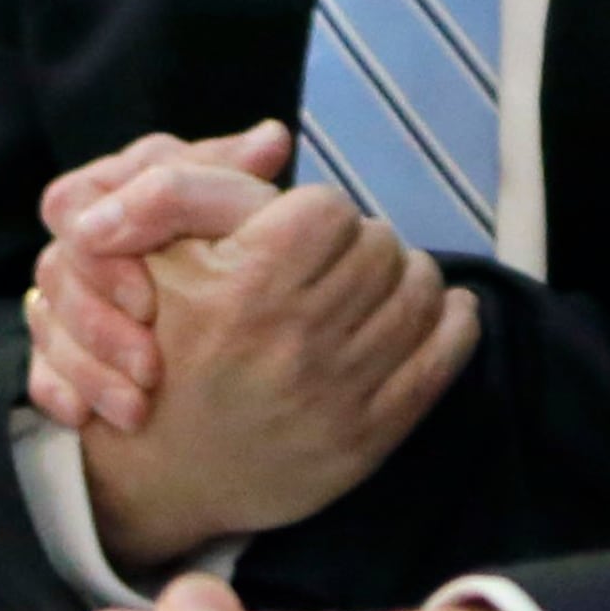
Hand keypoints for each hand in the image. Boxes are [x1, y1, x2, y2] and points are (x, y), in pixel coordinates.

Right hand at [28, 121, 297, 429]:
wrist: (233, 334)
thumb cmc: (234, 247)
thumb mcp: (237, 209)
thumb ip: (237, 177)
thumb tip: (271, 139)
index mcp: (111, 190)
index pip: (71, 204)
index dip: (104, 254)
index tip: (150, 300)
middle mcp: (80, 240)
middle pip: (56, 271)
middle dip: (99, 325)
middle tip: (151, 367)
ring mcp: (63, 295)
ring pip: (46, 325)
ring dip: (90, 369)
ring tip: (138, 407)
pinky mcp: (56, 347)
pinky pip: (37, 370)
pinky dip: (61, 395)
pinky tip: (89, 421)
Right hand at [78, 185, 480, 566]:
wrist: (162, 473)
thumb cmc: (161, 346)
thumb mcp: (156, 256)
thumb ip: (201, 185)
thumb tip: (275, 137)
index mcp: (245, 289)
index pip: (330, 209)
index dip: (317, 212)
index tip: (300, 233)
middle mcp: (294, 342)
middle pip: (381, 247)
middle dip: (363, 243)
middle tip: (339, 261)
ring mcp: (335, 395)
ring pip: (419, 294)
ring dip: (406, 277)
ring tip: (376, 285)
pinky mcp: (366, 440)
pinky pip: (442, 360)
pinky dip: (452, 323)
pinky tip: (439, 312)